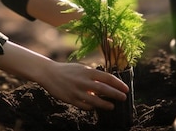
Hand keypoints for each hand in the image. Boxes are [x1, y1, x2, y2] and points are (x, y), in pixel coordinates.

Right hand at [0, 41, 127, 110]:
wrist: (49, 73)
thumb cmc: (67, 70)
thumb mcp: (81, 68)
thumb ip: (92, 75)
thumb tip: (106, 82)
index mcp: (87, 71)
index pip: (107, 77)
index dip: (118, 84)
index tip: (126, 88)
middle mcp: (83, 81)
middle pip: (103, 89)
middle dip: (115, 94)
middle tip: (123, 98)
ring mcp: (77, 91)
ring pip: (95, 100)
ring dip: (105, 104)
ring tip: (112, 106)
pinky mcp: (70, 99)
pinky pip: (84, 106)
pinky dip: (91, 107)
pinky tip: (95, 108)